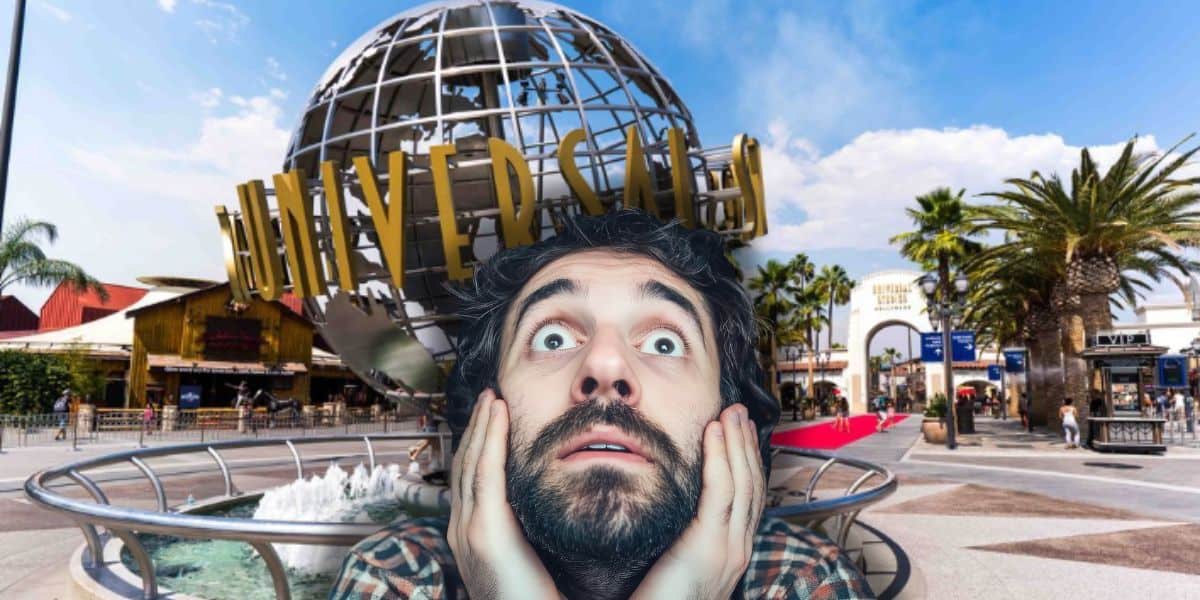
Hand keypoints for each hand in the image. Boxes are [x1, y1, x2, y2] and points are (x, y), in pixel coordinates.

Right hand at [447, 388, 559, 599]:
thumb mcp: (530, 558)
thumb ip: (530, 531)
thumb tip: (548, 506)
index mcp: (474, 537)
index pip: (472, 479)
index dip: (480, 444)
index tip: (494, 417)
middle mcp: (464, 530)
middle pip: (466, 464)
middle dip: (477, 428)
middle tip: (490, 396)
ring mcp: (469, 530)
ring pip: (472, 462)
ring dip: (482, 425)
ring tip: (493, 397)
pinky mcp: (484, 530)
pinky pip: (485, 472)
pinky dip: (490, 438)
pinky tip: (499, 414)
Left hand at [631, 403, 764, 599]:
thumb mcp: (679, 563)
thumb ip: (686, 537)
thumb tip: (680, 512)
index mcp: (732, 552)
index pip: (749, 498)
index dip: (748, 461)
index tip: (741, 432)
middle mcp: (738, 550)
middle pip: (752, 485)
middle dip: (747, 444)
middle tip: (740, 411)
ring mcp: (729, 550)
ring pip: (742, 483)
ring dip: (737, 442)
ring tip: (731, 412)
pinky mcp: (709, 547)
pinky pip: (721, 492)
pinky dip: (720, 457)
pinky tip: (714, 432)